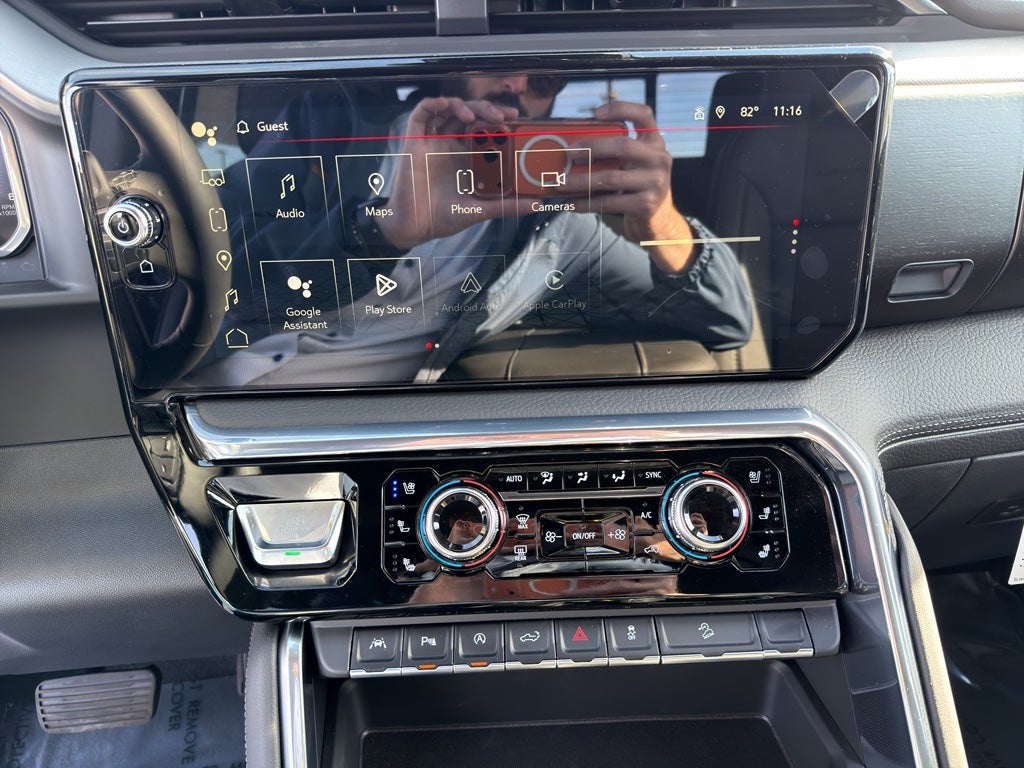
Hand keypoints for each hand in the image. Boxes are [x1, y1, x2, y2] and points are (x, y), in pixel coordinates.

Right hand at [376, 96, 540, 249]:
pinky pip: (421, 113)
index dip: (500, 119)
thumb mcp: (480, 210)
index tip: (517, 119)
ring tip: (475, 117)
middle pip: (471, 115)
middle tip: (502, 116)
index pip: (486, 129)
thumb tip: (537, 205)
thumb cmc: (443, 218)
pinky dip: (433, 103)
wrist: (414, 227)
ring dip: (463, 106)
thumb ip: (507, 206)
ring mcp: (433, 141)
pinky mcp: (414, 141)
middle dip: (487, 109)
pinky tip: (445, 105)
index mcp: (468, 157)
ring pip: (449, 110)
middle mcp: (452, 145)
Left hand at [564, 101, 695, 273]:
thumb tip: (572, 146)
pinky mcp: (645, 205)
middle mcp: (659, 159)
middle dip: (591, 148)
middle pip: (622, 146)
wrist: (657, 220)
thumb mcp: (634, 163)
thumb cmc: (636, 186)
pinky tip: (571, 204)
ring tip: (560, 183)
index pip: (644, 114)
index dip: (621, 108)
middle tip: (567, 153)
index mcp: (654, 142)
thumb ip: (616, 152)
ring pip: (610, 178)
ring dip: (580, 180)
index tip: (596, 113)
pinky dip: (586, 203)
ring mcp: (655, 183)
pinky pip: (608, 202)